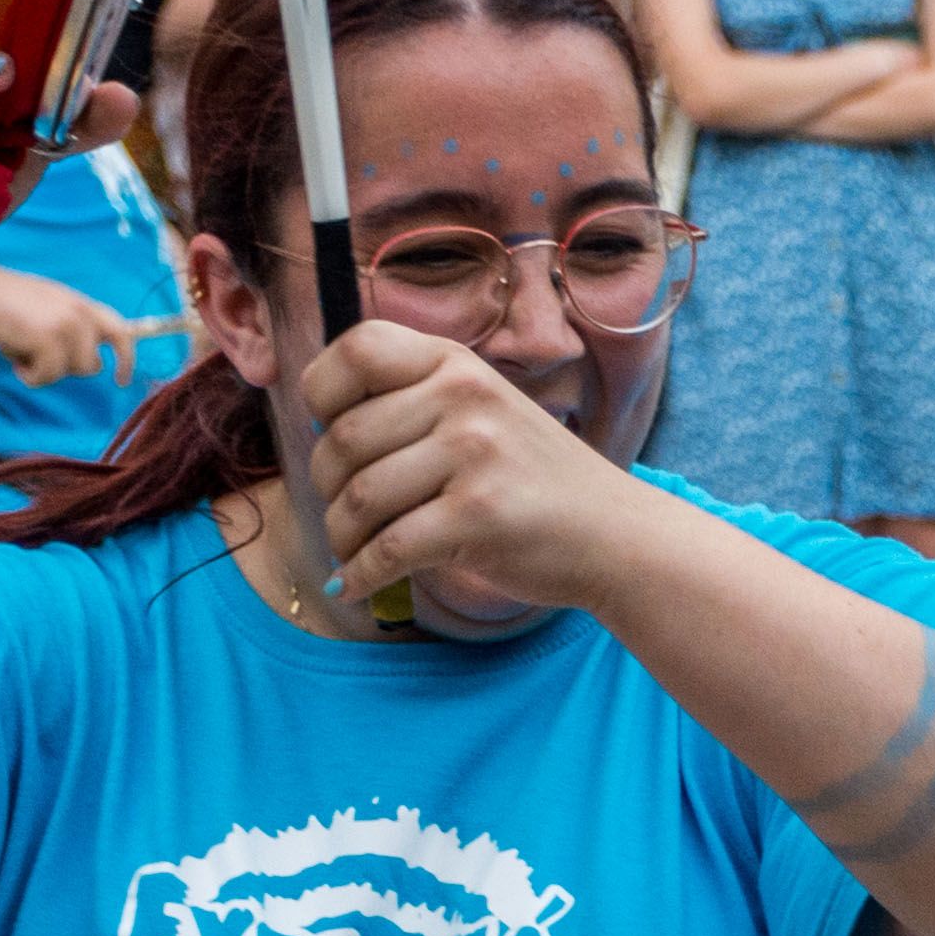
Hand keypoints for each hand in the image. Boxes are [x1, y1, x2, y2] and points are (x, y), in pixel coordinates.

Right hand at [0, 253, 148, 388]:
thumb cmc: (0, 301)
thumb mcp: (46, 305)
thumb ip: (70, 325)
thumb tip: (87, 360)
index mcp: (80, 303)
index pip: (120, 331)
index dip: (126, 358)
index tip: (122, 380)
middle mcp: (79, 313)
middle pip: (91, 364)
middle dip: (66, 368)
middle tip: (36, 355)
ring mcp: (66, 326)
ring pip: (67, 373)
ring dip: (41, 369)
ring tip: (19, 346)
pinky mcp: (48, 340)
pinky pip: (45, 378)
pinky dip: (26, 374)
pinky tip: (11, 351)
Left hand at [303, 315, 624, 626]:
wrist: (615, 534)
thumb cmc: (534, 479)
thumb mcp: (483, 411)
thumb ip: (414, 403)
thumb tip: (320, 434)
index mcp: (456, 364)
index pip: (357, 350)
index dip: (322, 391)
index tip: (326, 430)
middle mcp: (464, 398)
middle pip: (344, 438)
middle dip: (326, 487)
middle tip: (345, 513)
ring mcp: (474, 455)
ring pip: (360, 498)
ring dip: (341, 538)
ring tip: (351, 553)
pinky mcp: (479, 516)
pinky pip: (389, 549)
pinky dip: (362, 575)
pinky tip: (356, 586)